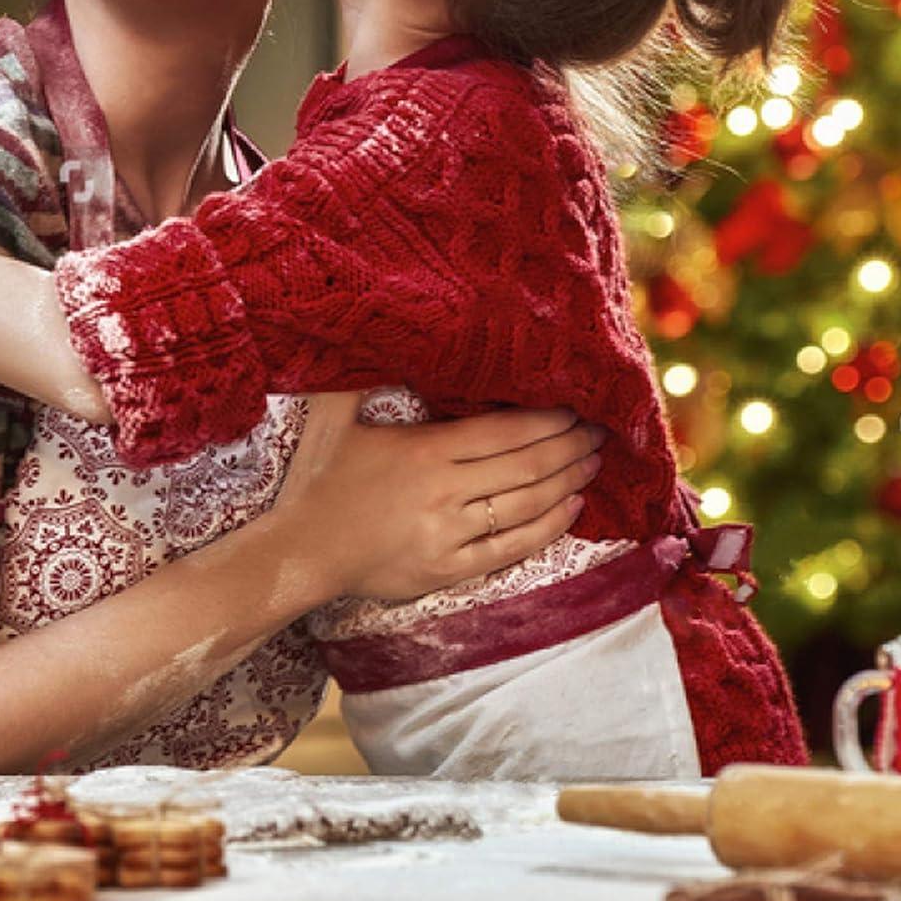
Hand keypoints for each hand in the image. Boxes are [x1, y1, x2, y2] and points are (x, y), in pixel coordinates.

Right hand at [272, 394, 602, 603]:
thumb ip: (362, 376)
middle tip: (600, 433)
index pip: (503, 431)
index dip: (547, 420)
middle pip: (526, 466)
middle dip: (570, 447)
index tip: (575, 407)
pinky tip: (570, 508)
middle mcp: (444, 491)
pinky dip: (547, 528)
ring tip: (593, 464)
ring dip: (567, 483)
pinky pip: (511, 549)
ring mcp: (449, 534)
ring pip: (526, 506)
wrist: (300, 551)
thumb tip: (378, 330)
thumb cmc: (317, 480)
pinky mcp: (448, 570)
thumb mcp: (333, 416)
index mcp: (423, 450)